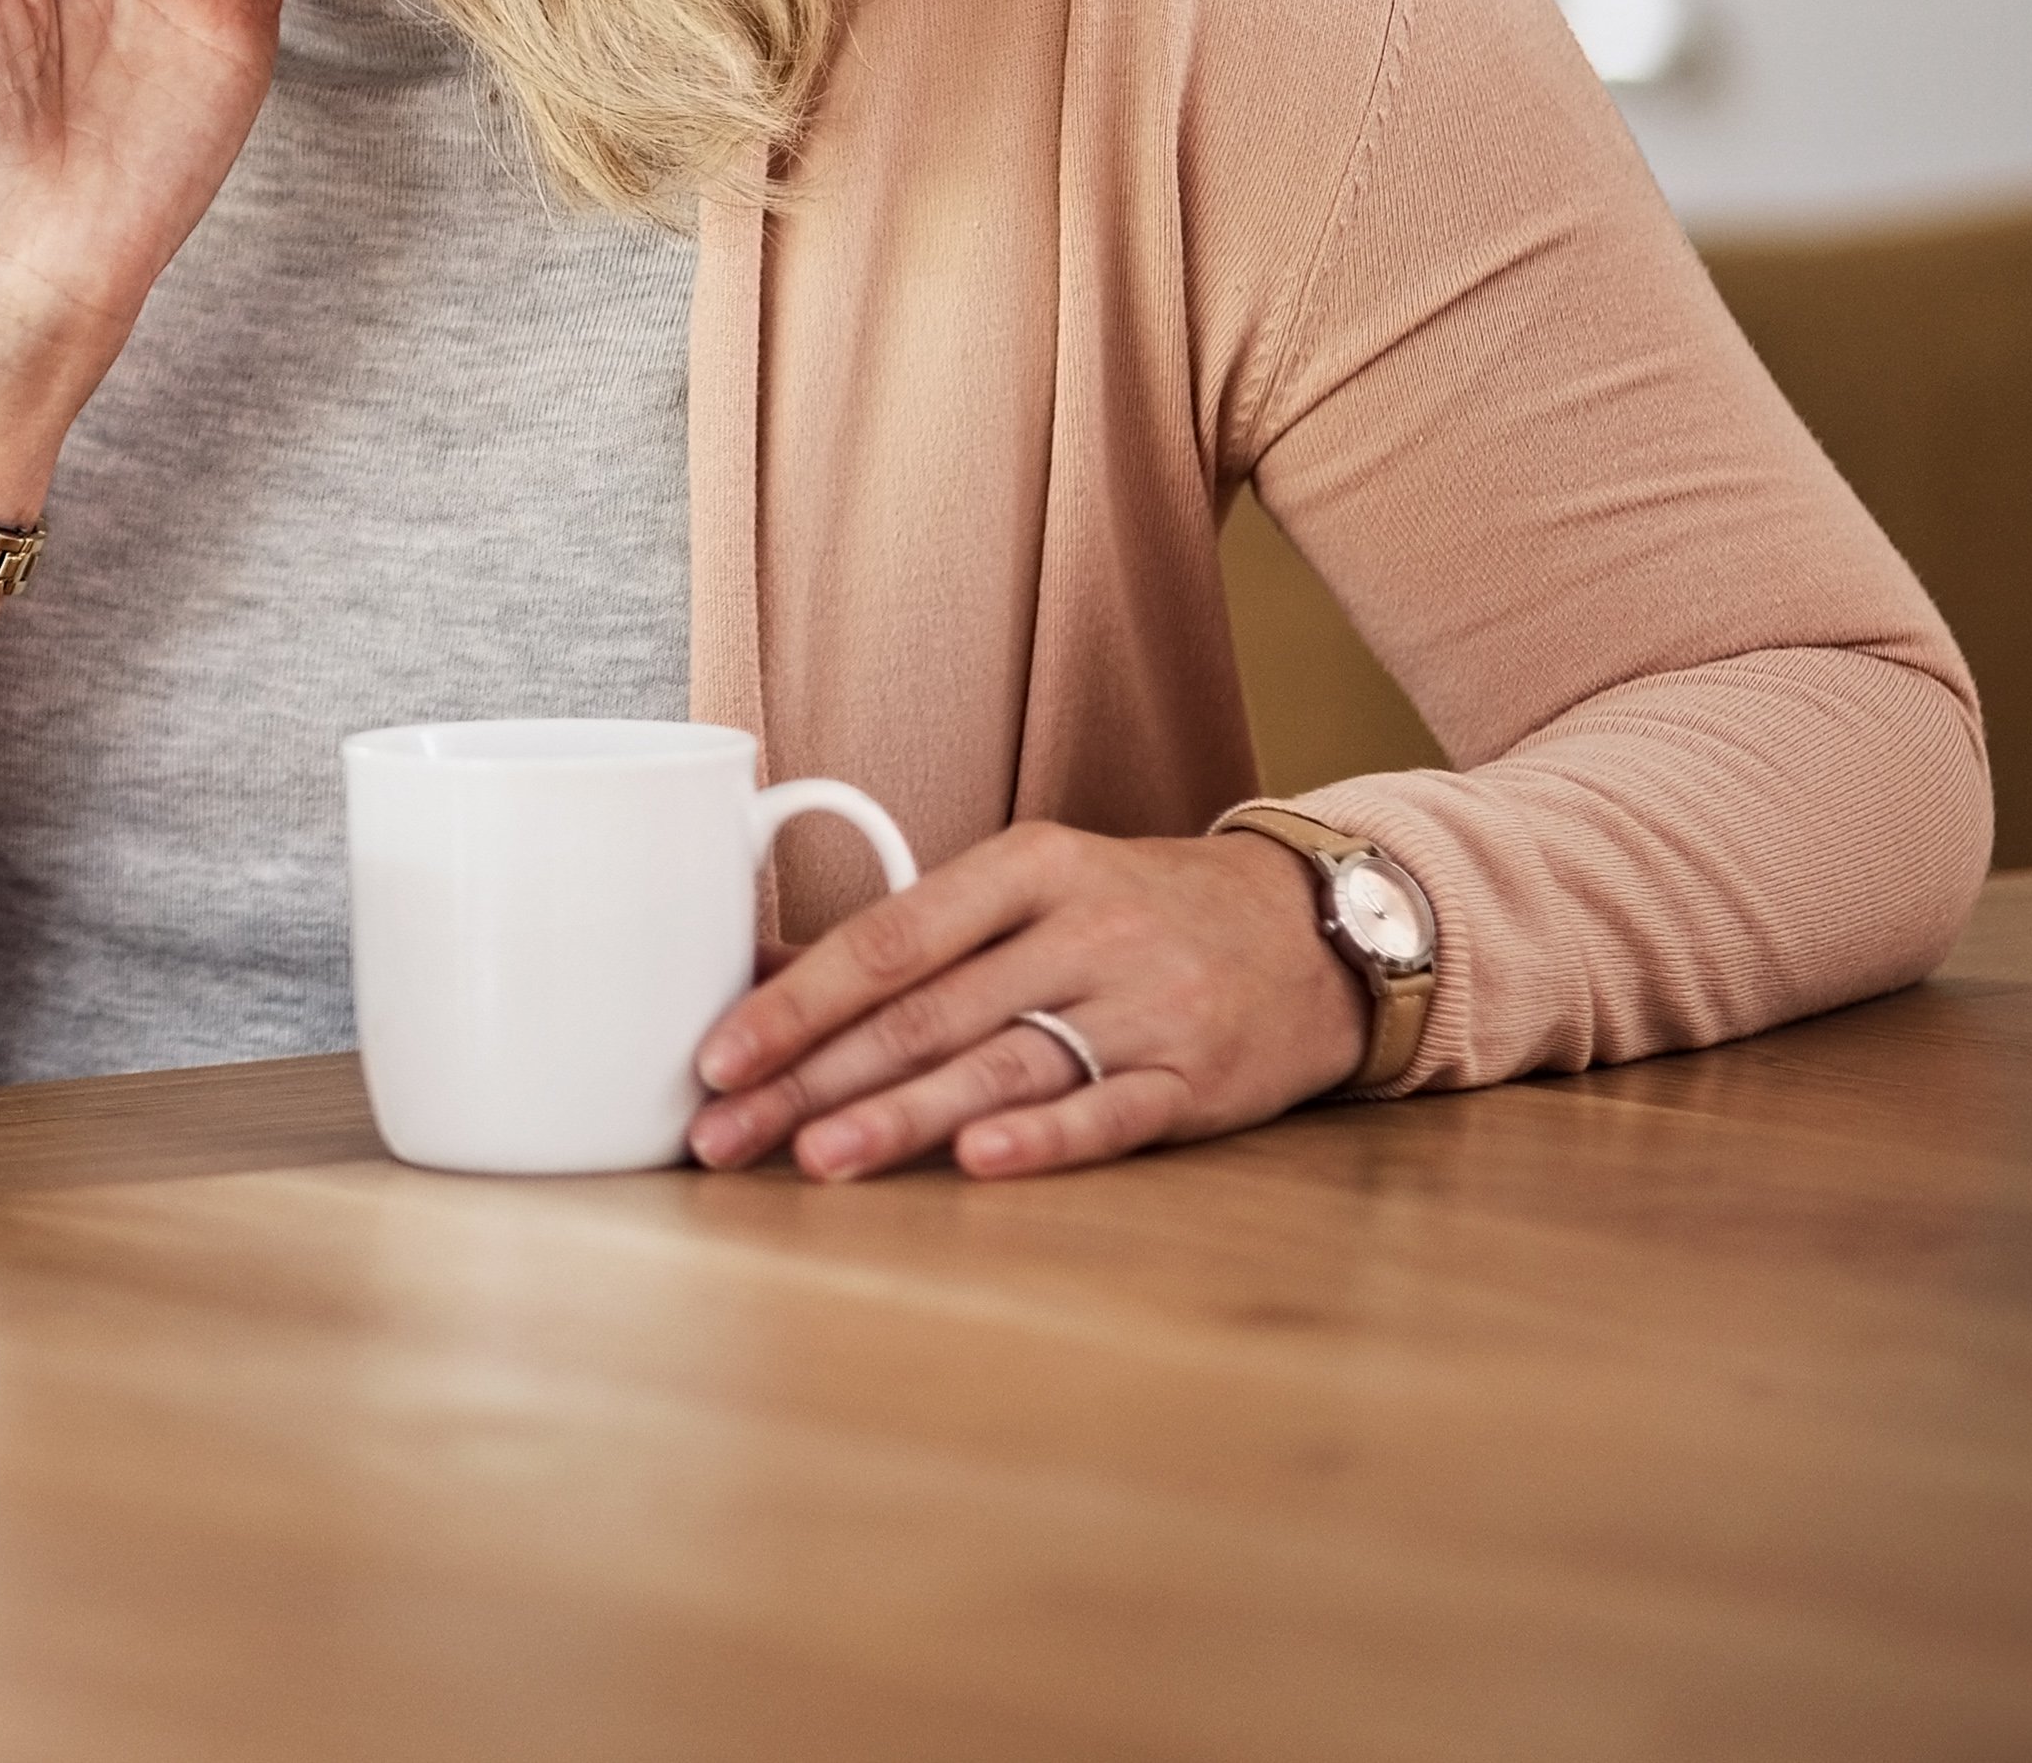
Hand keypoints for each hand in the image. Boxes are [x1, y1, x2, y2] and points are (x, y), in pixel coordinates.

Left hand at [684, 823, 1366, 1182]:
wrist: (1313, 930)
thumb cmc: (1138, 910)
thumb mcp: (1030, 888)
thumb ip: (910, 933)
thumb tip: (760, 972)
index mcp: (1028, 868)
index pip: (889, 938)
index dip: (796, 1002)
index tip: (718, 1055)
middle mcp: (1082, 932)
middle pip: (926, 1013)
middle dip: (812, 1079)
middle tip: (723, 1134)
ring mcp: (1144, 1006)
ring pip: (1000, 1064)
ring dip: (898, 1116)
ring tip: (814, 1158)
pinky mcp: (1196, 1080)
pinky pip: (1109, 1112)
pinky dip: (1041, 1138)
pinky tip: (974, 1162)